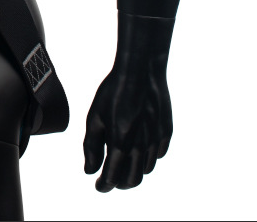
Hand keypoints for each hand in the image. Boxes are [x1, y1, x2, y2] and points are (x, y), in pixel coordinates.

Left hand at [83, 12, 174, 190]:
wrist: (141, 71)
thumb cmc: (113, 92)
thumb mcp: (95, 117)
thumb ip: (91, 147)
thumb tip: (90, 171)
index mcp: (120, 144)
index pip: (112, 178)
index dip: (103, 186)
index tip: (98, 185)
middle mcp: (141, 147)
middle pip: (132, 182)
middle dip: (119, 184)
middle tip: (110, 177)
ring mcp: (156, 141)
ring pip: (145, 169)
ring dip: (133, 170)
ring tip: (123, 160)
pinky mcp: (167, 133)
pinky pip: (157, 154)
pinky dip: (147, 156)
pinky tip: (138, 145)